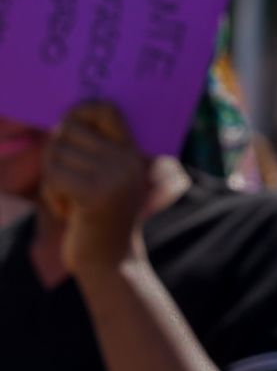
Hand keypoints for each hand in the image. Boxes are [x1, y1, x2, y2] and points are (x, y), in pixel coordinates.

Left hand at [41, 100, 150, 279]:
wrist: (111, 261)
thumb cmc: (99, 219)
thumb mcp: (103, 180)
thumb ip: (91, 152)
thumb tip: (61, 123)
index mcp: (132, 151)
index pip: (107, 109)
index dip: (81, 110)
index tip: (68, 127)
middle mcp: (127, 159)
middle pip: (70, 129)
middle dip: (54, 151)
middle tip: (59, 176)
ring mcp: (114, 175)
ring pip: (57, 153)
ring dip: (51, 176)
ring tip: (65, 196)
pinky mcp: (96, 193)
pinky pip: (54, 176)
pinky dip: (51, 194)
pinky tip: (63, 209)